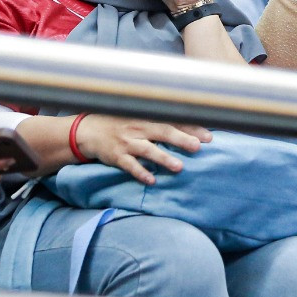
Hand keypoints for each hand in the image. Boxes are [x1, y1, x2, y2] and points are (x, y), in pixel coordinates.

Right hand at [73, 114, 209, 184]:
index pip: (172, 120)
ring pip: (148, 150)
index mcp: (146, 117)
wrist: (88, 131)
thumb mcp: (138, 115)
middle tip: (198, 146)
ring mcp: (127, 142)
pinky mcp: (117, 156)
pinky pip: (130, 166)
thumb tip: (189, 126)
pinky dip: (140, 172)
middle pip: (163, 132)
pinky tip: (152, 180)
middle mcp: (138, 128)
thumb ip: (159, 120)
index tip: (208, 134)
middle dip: (181, 139)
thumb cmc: (119, 123)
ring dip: (164, 158)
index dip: (191, 127)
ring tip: (180, 167)